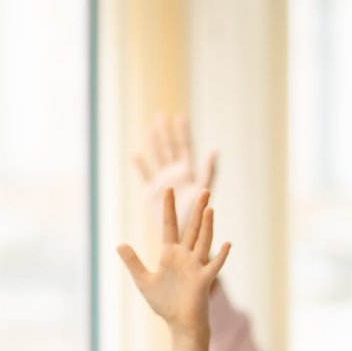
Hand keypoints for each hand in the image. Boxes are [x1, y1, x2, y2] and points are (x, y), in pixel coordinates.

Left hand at [117, 188, 230, 344]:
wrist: (180, 323)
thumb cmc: (164, 303)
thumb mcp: (143, 280)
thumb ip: (133, 261)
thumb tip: (120, 244)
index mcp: (170, 254)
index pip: (170, 226)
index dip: (169, 208)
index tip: (168, 190)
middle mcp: (185, 256)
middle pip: (192, 228)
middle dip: (197, 209)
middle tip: (204, 191)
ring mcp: (196, 267)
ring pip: (203, 241)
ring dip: (207, 225)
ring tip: (210, 209)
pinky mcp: (203, 280)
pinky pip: (214, 265)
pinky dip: (220, 255)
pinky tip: (226, 244)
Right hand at [133, 113, 216, 233]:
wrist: (184, 235)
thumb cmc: (198, 216)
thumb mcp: (204, 189)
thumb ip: (209, 170)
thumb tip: (215, 150)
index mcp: (188, 173)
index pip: (185, 147)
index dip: (182, 132)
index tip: (180, 116)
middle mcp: (176, 175)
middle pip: (170, 148)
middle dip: (166, 132)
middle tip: (161, 115)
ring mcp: (163, 182)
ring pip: (158, 158)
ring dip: (154, 143)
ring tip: (151, 128)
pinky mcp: (152, 193)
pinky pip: (145, 175)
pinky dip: (140, 165)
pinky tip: (136, 154)